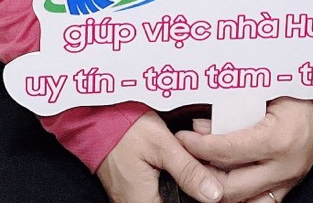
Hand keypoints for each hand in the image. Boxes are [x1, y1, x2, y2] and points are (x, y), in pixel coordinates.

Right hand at [97, 111, 224, 202]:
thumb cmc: (126, 129)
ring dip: (181, 186)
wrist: (98, 119)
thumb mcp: (162, 144)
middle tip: (200, 167)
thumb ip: (188, 170)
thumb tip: (214, 194)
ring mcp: (134, 201)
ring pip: (168, 199)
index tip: (210, 185)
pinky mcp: (133, 192)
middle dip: (191, 191)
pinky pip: (158, 194)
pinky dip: (172, 182)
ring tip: (189, 164)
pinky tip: (178, 166)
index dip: (197, 197)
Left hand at [176, 98, 312, 202]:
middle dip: (201, 171)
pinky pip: (256, 201)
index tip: (182, 137)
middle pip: (230, 184)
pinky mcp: (287, 189)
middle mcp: (281, 167)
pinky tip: (222, 180)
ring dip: (215, 185)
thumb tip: (201, 125)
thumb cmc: (296, 96)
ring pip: (241, 198)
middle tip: (184, 155)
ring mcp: (286, 182)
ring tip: (199, 166)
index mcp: (276, 139)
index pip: (227, 151)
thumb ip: (233, 111)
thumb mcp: (265, 94)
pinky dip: (236, 193)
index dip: (199, 145)